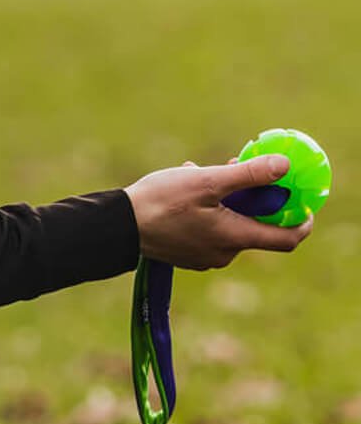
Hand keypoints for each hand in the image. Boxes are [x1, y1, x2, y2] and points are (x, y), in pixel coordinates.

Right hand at [124, 154, 313, 270]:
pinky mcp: (188, 254)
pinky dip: (208, 209)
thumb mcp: (206, 181)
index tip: (305, 201)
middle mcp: (225, 254)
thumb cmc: (161, 202)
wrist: (118, 227)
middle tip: (236, 168)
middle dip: (251, 196)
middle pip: (255, 225)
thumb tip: (284, 166)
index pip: (287, 239)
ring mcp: (205, 256)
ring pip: (229, 224)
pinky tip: (184, 189)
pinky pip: (210, 230)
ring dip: (224, 198)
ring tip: (196, 172)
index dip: (302, 220)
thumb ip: (248, 175)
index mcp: (235, 238)